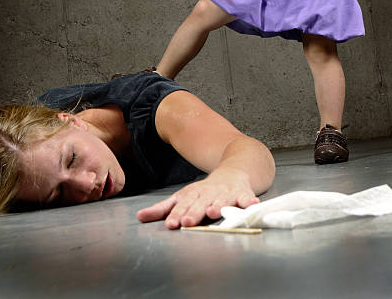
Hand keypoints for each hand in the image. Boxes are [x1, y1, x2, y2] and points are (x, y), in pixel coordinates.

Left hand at [136, 170, 259, 229]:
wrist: (234, 169)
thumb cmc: (205, 191)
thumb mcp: (183, 197)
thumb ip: (163, 209)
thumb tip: (139, 217)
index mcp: (193, 195)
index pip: (184, 205)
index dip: (178, 214)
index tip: (172, 223)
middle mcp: (208, 193)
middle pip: (201, 204)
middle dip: (194, 212)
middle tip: (188, 222)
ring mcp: (226, 192)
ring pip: (222, 200)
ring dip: (219, 206)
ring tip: (214, 212)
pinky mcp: (243, 192)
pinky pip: (247, 198)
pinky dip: (249, 201)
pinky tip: (251, 206)